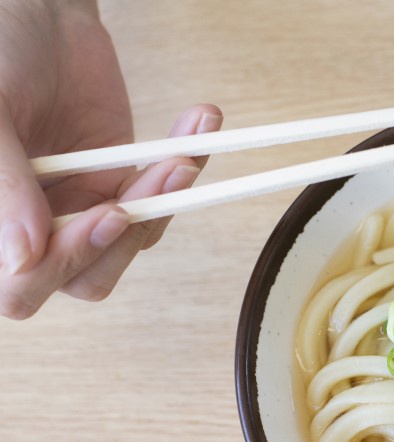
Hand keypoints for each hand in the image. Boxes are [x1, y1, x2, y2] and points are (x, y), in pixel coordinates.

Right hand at [0, 0, 221, 318]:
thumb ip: (2, 183)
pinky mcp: (121, 185)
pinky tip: (197, 127)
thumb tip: (24, 258)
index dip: (64, 261)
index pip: (21, 285)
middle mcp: (33, 227)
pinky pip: (159, 201)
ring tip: (181, 154)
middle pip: (84, 279)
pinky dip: (184, 166)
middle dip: (125, 239)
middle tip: (156, 183)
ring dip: (162, 203)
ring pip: (130, 245)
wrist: (38, 13)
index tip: (107, 212)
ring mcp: (80, 209)